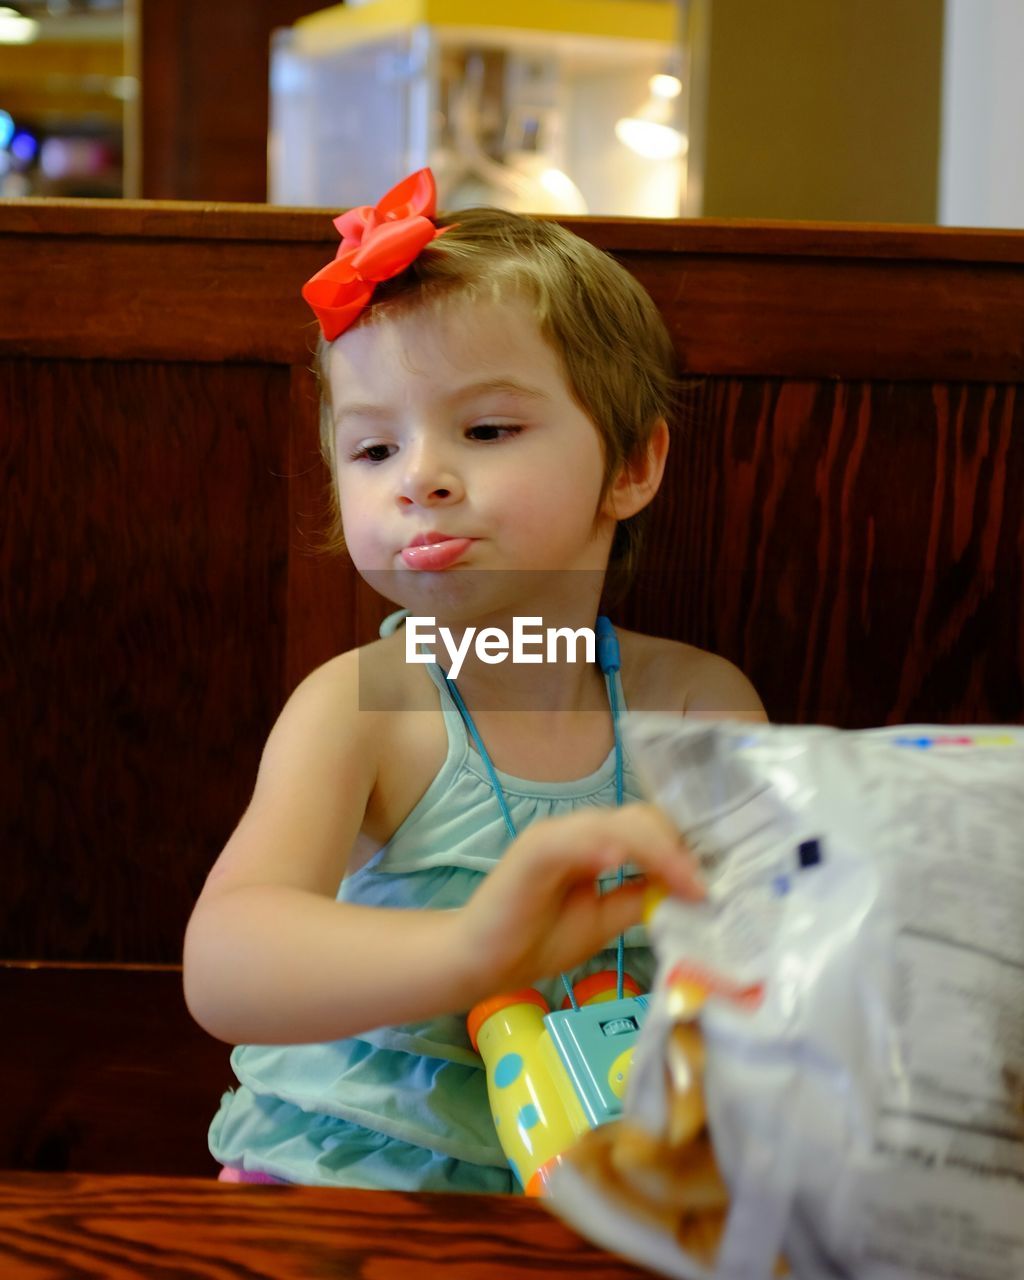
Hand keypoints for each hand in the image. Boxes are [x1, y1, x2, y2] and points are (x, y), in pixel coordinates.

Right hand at [455, 803, 702, 1001]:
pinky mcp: (532, 851)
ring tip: (683, 881)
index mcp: (594, 844)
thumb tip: (686, 891)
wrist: (481, 961)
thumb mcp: (604, 921)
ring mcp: (553, 836)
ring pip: (614, 826)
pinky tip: (618, 862)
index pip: (647, 828)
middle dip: (676, 849)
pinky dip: (598, 848)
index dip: (680, 849)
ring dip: (654, 851)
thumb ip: (637, 900)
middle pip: (638, 820)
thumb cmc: (537, 940)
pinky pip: (571, 841)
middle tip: (702, 886)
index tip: (710, 882)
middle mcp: (576, 830)